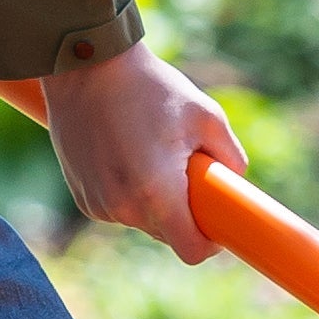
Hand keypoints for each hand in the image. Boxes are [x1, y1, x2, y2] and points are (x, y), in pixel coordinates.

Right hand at [47, 41, 246, 263]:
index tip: (217, 221)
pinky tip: (127, 153)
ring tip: (152, 152)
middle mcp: (123, 208)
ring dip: (155, 200)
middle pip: (167, 234)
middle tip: (187, 170)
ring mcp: (98, 204)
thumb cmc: (150, 87)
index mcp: (158, 194)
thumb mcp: (205, 116)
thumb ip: (230, 155)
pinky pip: (117, 208)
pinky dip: (129, 192)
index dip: (211, 242)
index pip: (191, 251)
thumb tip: (237, 180)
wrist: (86, 67)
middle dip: (183, 212)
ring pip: (142, 220)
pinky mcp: (81, 195)